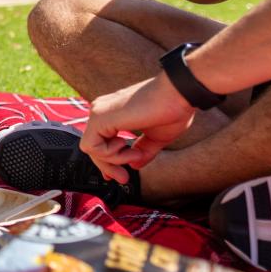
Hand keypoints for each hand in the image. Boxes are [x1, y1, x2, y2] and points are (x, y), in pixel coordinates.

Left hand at [80, 74, 195, 183]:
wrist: (179, 93)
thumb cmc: (172, 110)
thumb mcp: (156, 137)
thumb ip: (143, 150)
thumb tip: (135, 165)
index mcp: (112, 114)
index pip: (99, 142)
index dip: (107, 161)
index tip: (121, 175)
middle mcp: (101, 111)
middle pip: (93, 148)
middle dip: (108, 167)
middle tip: (124, 179)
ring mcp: (99, 112)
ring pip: (91, 149)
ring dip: (115, 159)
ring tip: (136, 152)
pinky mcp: (100, 117)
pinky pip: (93, 147)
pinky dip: (111, 155)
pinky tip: (129, 146)